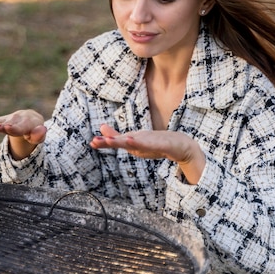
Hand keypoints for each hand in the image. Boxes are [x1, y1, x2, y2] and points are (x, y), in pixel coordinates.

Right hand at [0, 110, 46, 159]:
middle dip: (1, 126)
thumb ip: (40, 135)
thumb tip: (43, 130)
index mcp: (27, 124)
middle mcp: (18, 119)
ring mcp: (10, 119)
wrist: (31, 119)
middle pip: (8, 124)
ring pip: (1, 121)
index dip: (13, 128)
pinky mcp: (3, 120)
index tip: (7, 128)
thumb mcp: (39, 135)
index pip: (19, 127)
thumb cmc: (35, 130)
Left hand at [90, 124, 205, 183]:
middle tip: (97, 141)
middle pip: (125, 141)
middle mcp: (141, 140)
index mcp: (134, 141)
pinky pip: (153, 144)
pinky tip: (134, 141)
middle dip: (112, 141)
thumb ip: (117, 136)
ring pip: (137, 142)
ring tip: (112, 141)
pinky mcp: (163, 144)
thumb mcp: (134, 141)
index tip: (92, 143)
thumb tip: (100, 128)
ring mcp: (152, 141)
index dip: (105, 143)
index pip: (117, 142)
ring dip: (126, 141)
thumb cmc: (156, 142)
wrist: (181, 145)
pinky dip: (144, 143)